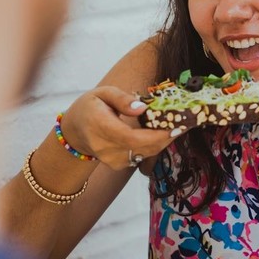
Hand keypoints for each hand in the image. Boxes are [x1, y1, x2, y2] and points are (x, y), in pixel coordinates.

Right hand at [61, 86, 184, 170]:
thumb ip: (122, 99)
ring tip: (176, 127)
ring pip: (144, 154)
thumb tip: (143, 108)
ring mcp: (111, 159)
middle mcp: (105, 147)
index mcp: (100, 126)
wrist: (75, 132)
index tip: (174, 127)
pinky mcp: (118, 165)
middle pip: (141, 148)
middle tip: (183, 124)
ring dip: (162, 142)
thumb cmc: (90, 107)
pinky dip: (153, 146)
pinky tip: (161, 134)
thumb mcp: (102, 93)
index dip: (155, 135)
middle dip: (165, 138)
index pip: (130, 137)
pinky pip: (141, 156)